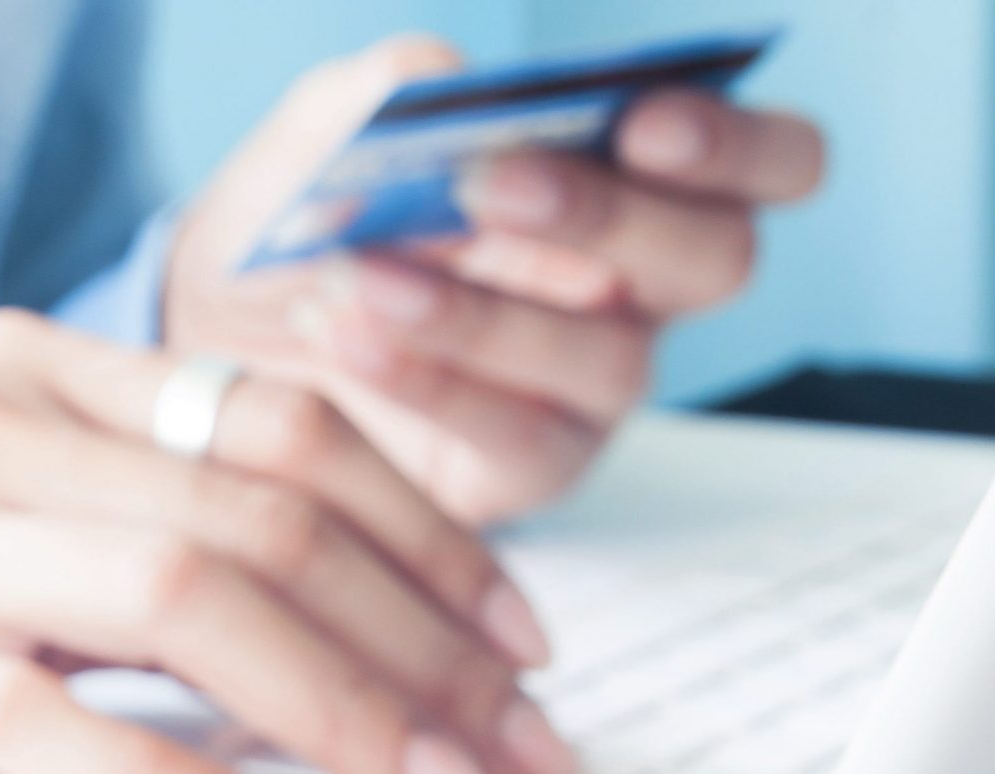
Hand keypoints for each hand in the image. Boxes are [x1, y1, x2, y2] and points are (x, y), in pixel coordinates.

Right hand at [0, 309, 577, 773]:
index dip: (430, 536)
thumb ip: (149, 544)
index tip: (518, 640)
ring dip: (340, 712)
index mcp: (42, 370)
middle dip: (422, 647)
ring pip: (185, 596)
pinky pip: (45, 717)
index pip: (286, 425)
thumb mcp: (1, 512)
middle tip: (512, 754)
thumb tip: (350, 645)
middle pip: (266, 517)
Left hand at [164, 37, 824, 524]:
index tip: (645, 122)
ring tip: (366, 273)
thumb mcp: (333, 132)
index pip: (775, 163)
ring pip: (608, 357)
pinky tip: (348, 333)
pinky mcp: (529, 468)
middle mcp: (644, 286)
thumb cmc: (312, 219)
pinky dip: (427, 377)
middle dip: (609, 217)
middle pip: (715, 259)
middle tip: (494, 184)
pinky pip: (512, 432)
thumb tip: (444, 84)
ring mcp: (595, 387)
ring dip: (484, 312)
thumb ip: (390, 92)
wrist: (219, 331)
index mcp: (640, 179)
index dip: (738, 146)